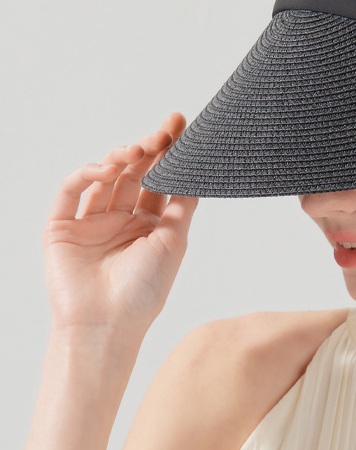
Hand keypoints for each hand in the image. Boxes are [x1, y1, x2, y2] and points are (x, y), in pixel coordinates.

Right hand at [42, 112, 198, 350]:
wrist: (107, 324)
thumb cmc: (144, 290)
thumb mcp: (173, 241)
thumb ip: (183, 205)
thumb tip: (199, 169)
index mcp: (149, 225)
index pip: (160, 181)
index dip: (169, 153)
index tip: (180, 124)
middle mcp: (120, 220)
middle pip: (135, 174)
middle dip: (149, 150)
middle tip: (163, 131)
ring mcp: (91, 222)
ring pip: (105, 178)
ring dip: (121, 159)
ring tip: (138, 149)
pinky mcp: (62, 227)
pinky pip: (72, 191)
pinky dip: (87, 175)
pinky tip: (108, 170)